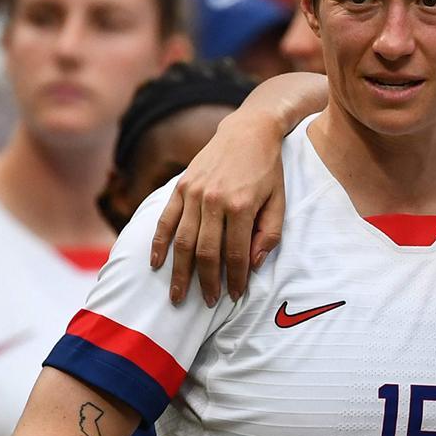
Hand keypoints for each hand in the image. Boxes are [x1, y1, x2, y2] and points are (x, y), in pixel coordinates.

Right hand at [151, 108, 285, 304]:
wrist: (248, 132)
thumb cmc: (268, 170)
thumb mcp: (279, 201)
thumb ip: (269, 234)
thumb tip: (252, 265)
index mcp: (241, 206)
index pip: (236, 254)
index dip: (236, 279)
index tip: (235, 296)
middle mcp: (214, 201)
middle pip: (206, 252)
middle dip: (206, 282)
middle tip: (207, 303)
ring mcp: (194, 193)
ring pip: (183, 241)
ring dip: (180, 272)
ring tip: (178, 296)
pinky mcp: (181, 187)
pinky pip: (165, 220)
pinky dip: (158, 244)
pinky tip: (156, 264)